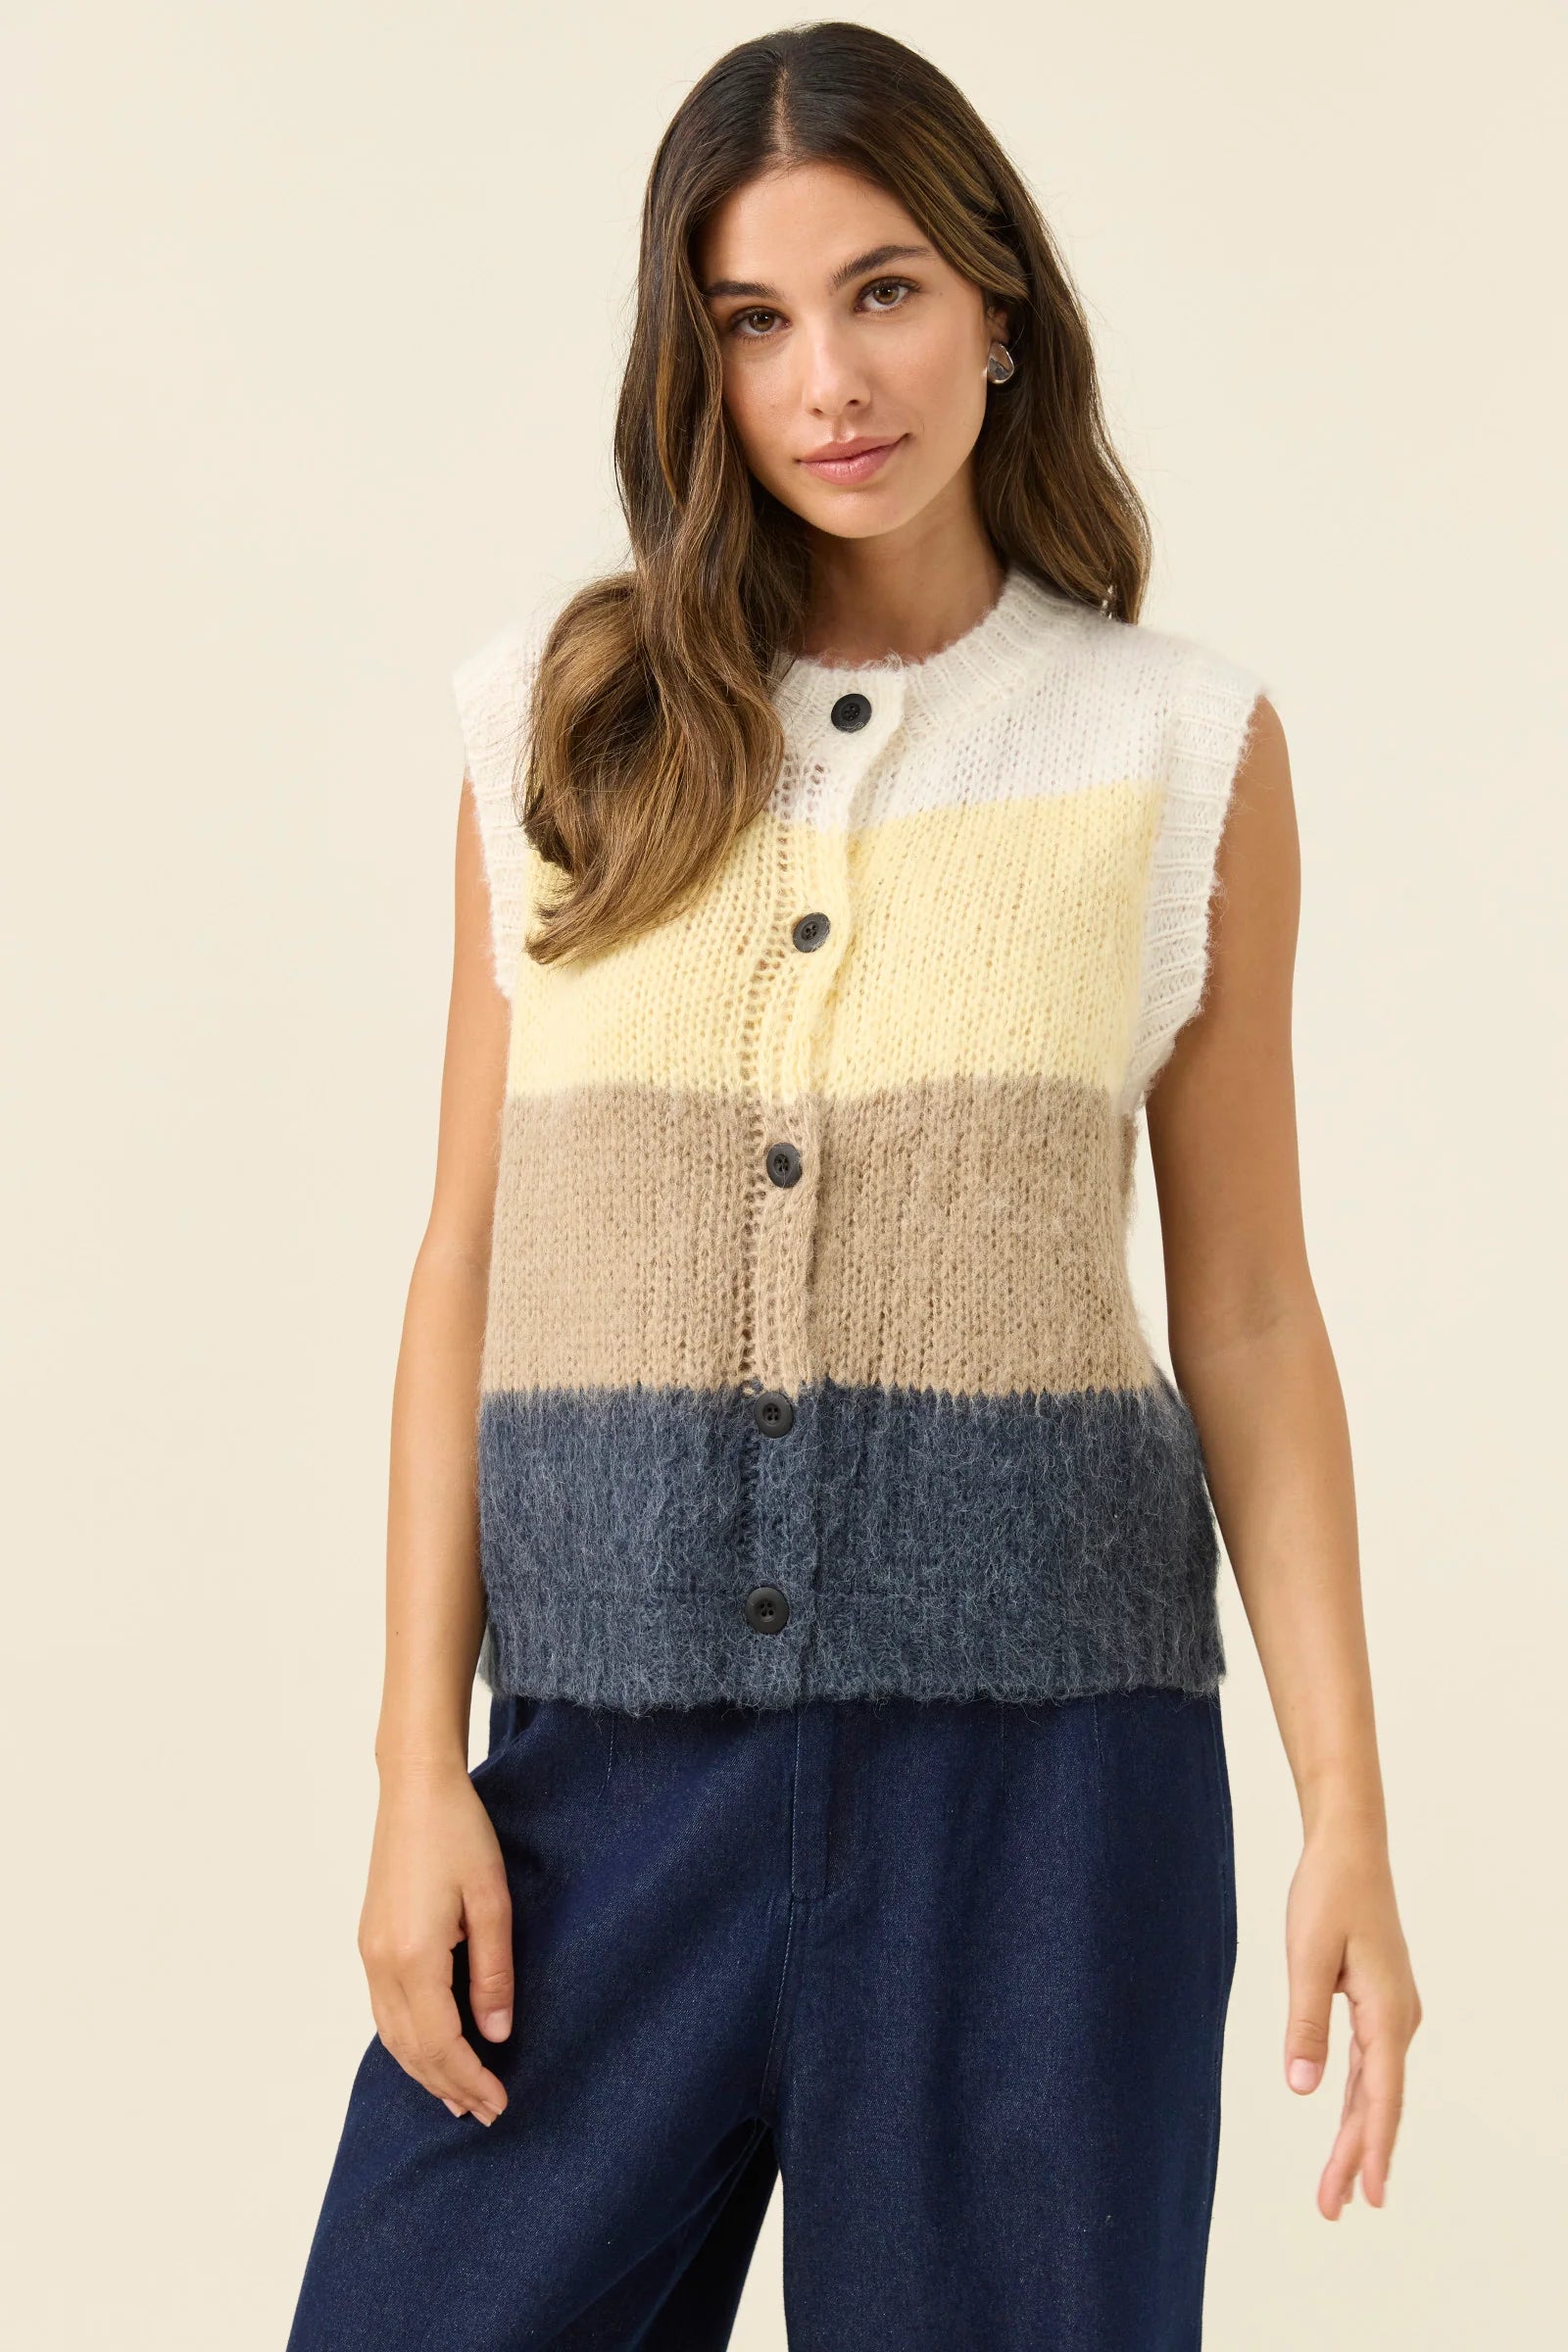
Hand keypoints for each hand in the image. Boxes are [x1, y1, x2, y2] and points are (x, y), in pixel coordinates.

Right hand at [357, 1758, 514, 2125]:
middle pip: (410, 2049)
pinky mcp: (370, 1940)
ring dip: (424, 2070)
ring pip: (392, 2035)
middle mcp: (381, 1963)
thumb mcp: (492, 1901)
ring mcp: (370, 1952)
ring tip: (457, 2096)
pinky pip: (384, 2010)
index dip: (470, 2079)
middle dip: (448, 2085)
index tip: (500, 2103)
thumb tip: (497, 2035)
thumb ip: (494, 1973)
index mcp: (412, 1957)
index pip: (440, 2043)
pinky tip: (429, 2047)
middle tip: (485, 2113)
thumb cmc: (459, 1834)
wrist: (414, 1788)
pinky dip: (407, 2041)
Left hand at [1283, 1820, 1421, 2215]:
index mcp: (1387, 2011)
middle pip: (1378, 2102)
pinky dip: (1358, 2102)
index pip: (1380, 2094)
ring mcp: (1392, 2013)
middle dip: (1357, 2157)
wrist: (1350, 1848)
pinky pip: (1370, 2067)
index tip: (1367, 2195)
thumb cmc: (1328, 1894)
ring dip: (1356, 2136)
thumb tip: (1302, 2088)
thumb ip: (1305, 2023)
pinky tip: (1347, 2129)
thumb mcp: (1307, 1955)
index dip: (1370, 2147)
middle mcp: (1398, 2019)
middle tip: (1334, 2210)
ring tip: (1340, 2189)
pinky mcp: (1379, 2004)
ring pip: (1375, 2089)